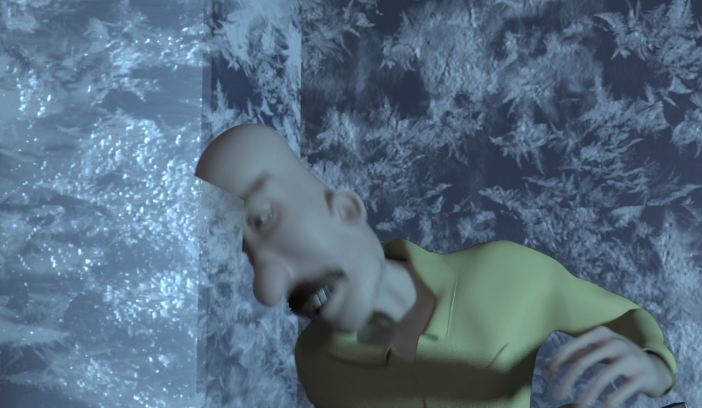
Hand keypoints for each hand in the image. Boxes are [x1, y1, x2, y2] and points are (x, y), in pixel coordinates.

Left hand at [547, 326, 672, 407]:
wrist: (655, 367)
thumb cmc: (620, 357)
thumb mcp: (600, 349)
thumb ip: (579, 353)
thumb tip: (551, 364)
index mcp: (601, 334)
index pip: (572, 346)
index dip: (557, 361)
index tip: (548, 376)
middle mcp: (614, 343)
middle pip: (582, 363)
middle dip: (566, 380)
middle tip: (556, 395)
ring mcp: (629, 359)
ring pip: (601, 378)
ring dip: (587, 394)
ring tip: (579, 406)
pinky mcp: (641, 376)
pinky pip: (622, 390)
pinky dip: (610, 401)